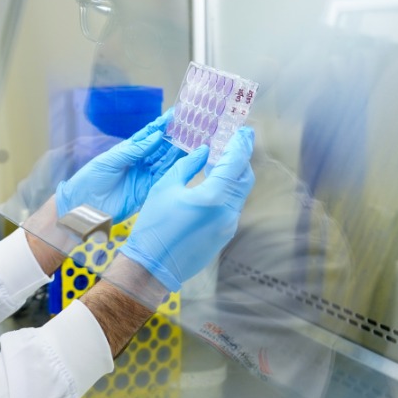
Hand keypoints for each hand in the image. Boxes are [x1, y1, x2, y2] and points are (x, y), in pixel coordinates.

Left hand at [54, 111, 182, 221]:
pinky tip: (186, 159)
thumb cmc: (91, 179)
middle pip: (160, 148)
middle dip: (174, 137)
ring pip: (165, 161)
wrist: (84, 204)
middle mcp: (138, 162)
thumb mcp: (110, 160)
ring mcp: (144, 176)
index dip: (160, 125)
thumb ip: (134, 150)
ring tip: (192, 140)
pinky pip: (164, 178)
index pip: (147, 135)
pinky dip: (175, 169)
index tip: (174, 115)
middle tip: (191, 127)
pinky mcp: (148, 190)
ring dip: (178, 151)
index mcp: (127, 151)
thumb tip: (156, 136)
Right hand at [117, 127, 255, 290]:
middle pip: (244, 178)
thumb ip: (187, 166)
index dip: (240, 145)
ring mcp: (229, 226)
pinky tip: (214, 184)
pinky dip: (227, 191)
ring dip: (234, 175)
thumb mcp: (164, 188)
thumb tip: (202, 152)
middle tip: (237, 141)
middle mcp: (228, 211)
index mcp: (213, 197)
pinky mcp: (224, 235)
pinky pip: (231, 206)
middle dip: (242, 158)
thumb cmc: (154, 225)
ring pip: (239, 193)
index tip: (243, 131)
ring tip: (223, 160)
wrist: (153, 266)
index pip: (235, 163)